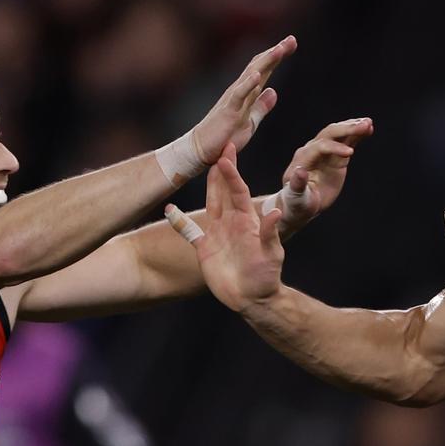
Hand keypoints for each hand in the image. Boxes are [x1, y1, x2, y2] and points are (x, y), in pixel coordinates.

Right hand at [166, 144, 283, 311]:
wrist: (253, 298)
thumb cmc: (266, 276)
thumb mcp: (271, 255)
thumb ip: (270, 234)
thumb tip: (275, 213)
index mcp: (248, 222)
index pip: (239, 192)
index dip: (233, 173)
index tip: (227, 155)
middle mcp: (232, 223)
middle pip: (224, 191)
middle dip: (222, 170)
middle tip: (219, 147)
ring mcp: (217, 234)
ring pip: (210, 204)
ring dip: (207, 186)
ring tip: (202, 166)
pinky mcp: (205, 249)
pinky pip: (189, 232)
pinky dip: (179, 222)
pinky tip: (169, 210)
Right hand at [192, 36, 297, 162]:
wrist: (203, 149)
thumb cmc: (225, 136)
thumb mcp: (250, 122)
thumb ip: (261, 106)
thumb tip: (273, 91)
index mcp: (247, 94)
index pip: (264, 70)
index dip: (277, 57)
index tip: (291, 43)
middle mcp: (240, 91)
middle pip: (260, 66)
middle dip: (276, 53)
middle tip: (291, 39)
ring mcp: (233, 99)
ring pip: (251, 75)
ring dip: (266, 62)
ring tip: (280, 49)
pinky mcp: (228, 110)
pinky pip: (239, 95)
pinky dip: (248, 83)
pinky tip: (257, 74)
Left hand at [274, 117, 374, 233]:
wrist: (301, 204)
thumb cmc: (298, 203)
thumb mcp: (296, 198)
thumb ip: (297, 185)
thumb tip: (300, 171)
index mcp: (302, 159)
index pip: (320, 147)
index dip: (335, 148)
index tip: (350, 154)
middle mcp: (312, 150)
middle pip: (329, 133)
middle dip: (346, 129)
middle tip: (363, 126)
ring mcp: (324, 151)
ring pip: (338, 133)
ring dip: (353, 127)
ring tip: (368, 123)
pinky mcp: (335, 155)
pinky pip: (346, 141)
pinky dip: (357, 134)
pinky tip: (368, 128)